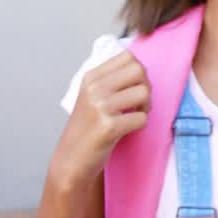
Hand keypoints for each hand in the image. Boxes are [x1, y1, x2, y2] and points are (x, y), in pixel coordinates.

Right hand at [53, 52, 150, 187]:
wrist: (71, 160)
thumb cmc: (87, 128)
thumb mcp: (92, 96)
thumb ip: (111, 79)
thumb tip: (140, 66)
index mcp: (91, 76)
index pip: (128, 57)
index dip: (138, 73)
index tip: (132, 88)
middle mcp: (94, 88)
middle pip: (139, 70)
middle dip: (146, 86)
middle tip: (138, 103)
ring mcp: (100, 106)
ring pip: (144, 92)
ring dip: (145, 106)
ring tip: (133, 116)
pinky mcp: (108, 126)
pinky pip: (142, 118)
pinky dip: (140, 125)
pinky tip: (127, 130)